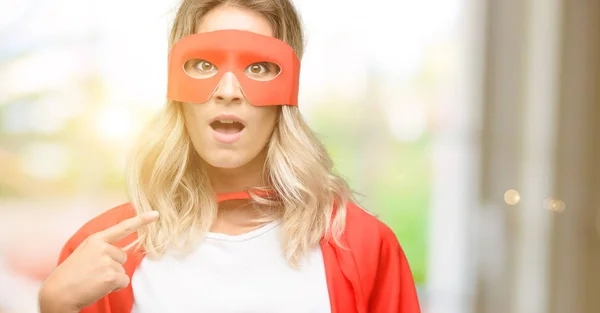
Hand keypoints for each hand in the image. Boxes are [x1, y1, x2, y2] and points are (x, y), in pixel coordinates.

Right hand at [38, 211, 158, 312]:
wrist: (57, 293)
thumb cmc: (70, 276)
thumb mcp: (84, 253)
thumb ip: (102, 249)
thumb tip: (122, 253)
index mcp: (95, 240)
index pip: (122, 227)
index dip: (141, 220)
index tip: (156, 214)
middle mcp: (102, 247)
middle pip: (123, 256)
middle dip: (112, 267)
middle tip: (93, 273)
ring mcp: (107, 260)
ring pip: (123, 270)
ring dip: (112, 278)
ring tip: (93, 280)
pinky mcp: (111, 275)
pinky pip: (123, 281)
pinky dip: (114, 287)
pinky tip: (98, 287)